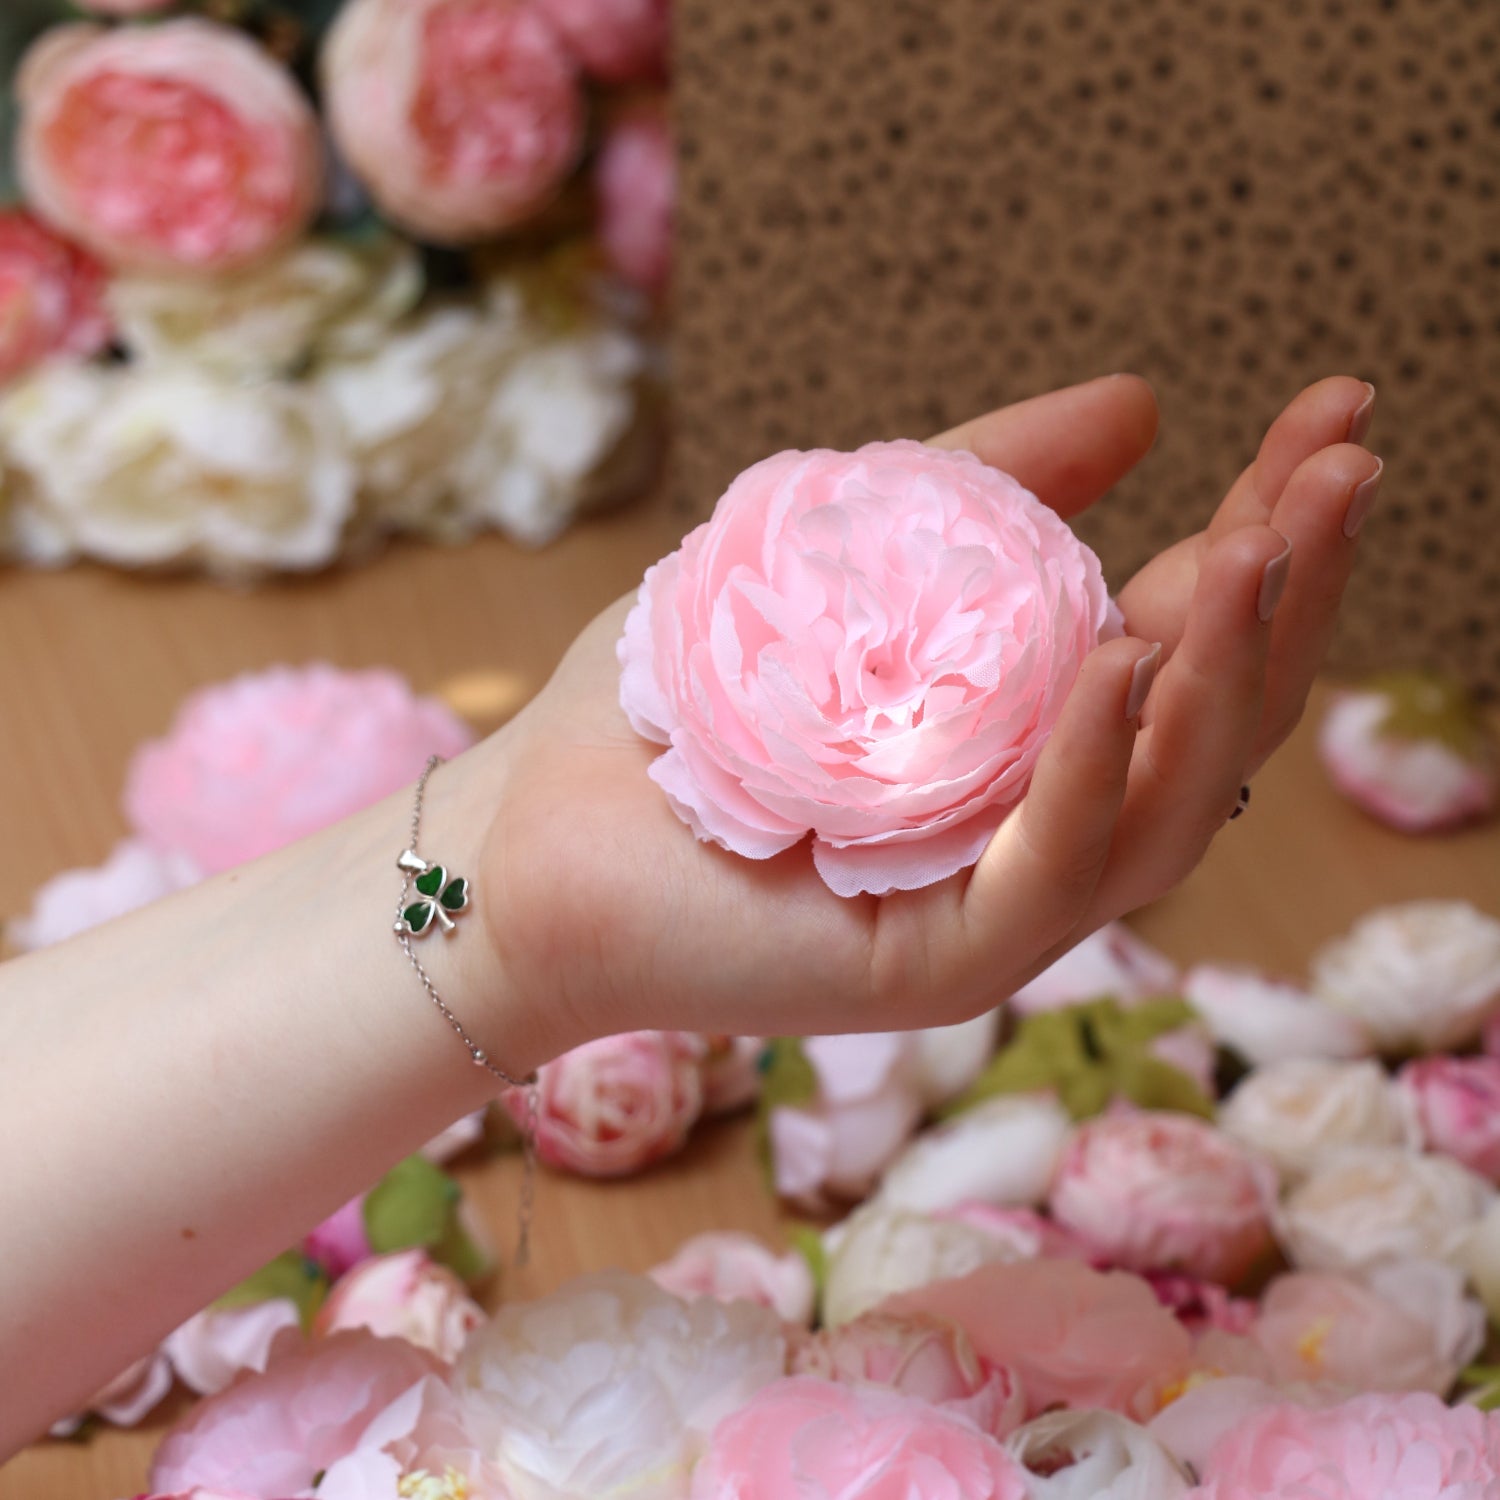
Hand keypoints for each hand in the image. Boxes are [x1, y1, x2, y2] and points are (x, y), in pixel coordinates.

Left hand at [477, 375, 1379, 1063]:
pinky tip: (1130, 659)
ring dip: (1227, 674)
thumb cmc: (683, 703)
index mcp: (1031, 747)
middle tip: (1347, 461)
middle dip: (1293, 594)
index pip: (1187, 641)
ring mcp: (994, 909)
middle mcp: (1037, 832)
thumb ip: (990, 486)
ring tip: (1267, 543)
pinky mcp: (931, 964)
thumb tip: (1145, 402)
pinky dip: (1098, 769)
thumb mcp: (852, 550)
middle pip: (1212, 727)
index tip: (1332, 409)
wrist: (534, 836)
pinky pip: (1053, 873)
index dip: (1273, 530)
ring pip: (1167, 808)